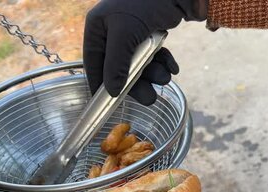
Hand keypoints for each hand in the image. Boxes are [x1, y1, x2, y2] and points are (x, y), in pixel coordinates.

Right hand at [83, 0, 206, 105]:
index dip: (101, 85)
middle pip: (120, 68)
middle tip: (149, 98)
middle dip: (136, 83)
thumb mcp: (126, 34)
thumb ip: (116, 64)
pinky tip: (173, 67)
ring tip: (165, 77)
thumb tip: (112, 92)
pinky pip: (154, 57)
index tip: (108, 105)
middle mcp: (113, 31)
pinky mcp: (152, 33)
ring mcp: (133, 32)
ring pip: (140, 64)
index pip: (94, 63)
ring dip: (153, 74)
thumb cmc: (145, 2)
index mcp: (97, 28)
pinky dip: (163, 64)